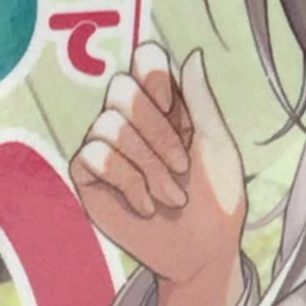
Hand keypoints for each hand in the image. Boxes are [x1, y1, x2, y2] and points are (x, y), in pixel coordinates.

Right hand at [69, 40, 249, 305]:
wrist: (202, 252)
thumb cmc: (217, 199)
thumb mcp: (216, 145)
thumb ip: (200, 100)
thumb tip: (193, 53)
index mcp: (165, 105)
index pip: (144, 60)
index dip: (154, 76)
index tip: (172, 107)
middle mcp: (131, 120)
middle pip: (121, 88)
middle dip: (156, 131)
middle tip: (181, 167)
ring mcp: (106, 147)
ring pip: (107, 125)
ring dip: (147, 166)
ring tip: (171, 197)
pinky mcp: (87, 177)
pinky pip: (92, 155)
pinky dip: (126, 182)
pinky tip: (146, 205)